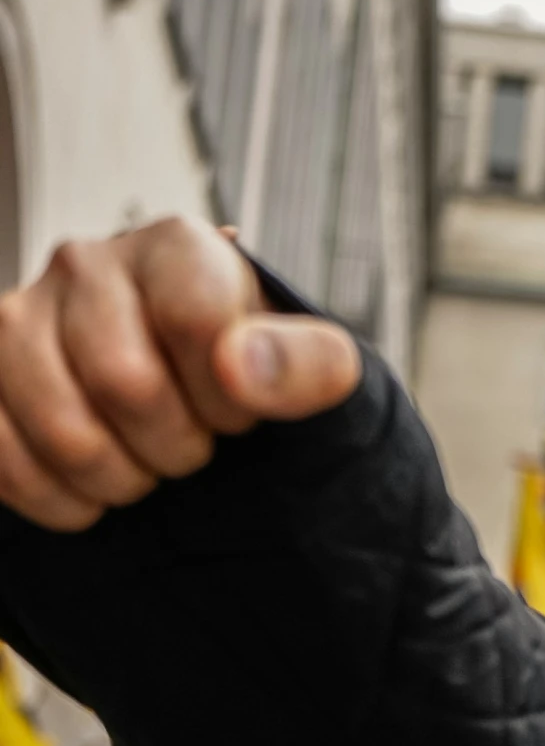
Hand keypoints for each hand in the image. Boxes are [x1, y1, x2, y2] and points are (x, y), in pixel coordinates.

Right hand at [0, 218, 358, 530]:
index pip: (195, 323)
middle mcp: (87, 263)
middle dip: (177, 444)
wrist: (197, 395)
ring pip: (63, 430)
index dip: (228, 394)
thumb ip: (306, 362)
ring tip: (147, 464)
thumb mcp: (312, 366)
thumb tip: (240, 368)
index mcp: (175, 247)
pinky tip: (92, 490)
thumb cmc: (253, 373)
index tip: (239, 410)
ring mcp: (19, 316)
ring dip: (120, 477)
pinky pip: (0, 455)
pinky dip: (57, 497)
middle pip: (126, 383)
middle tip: (194, 444)